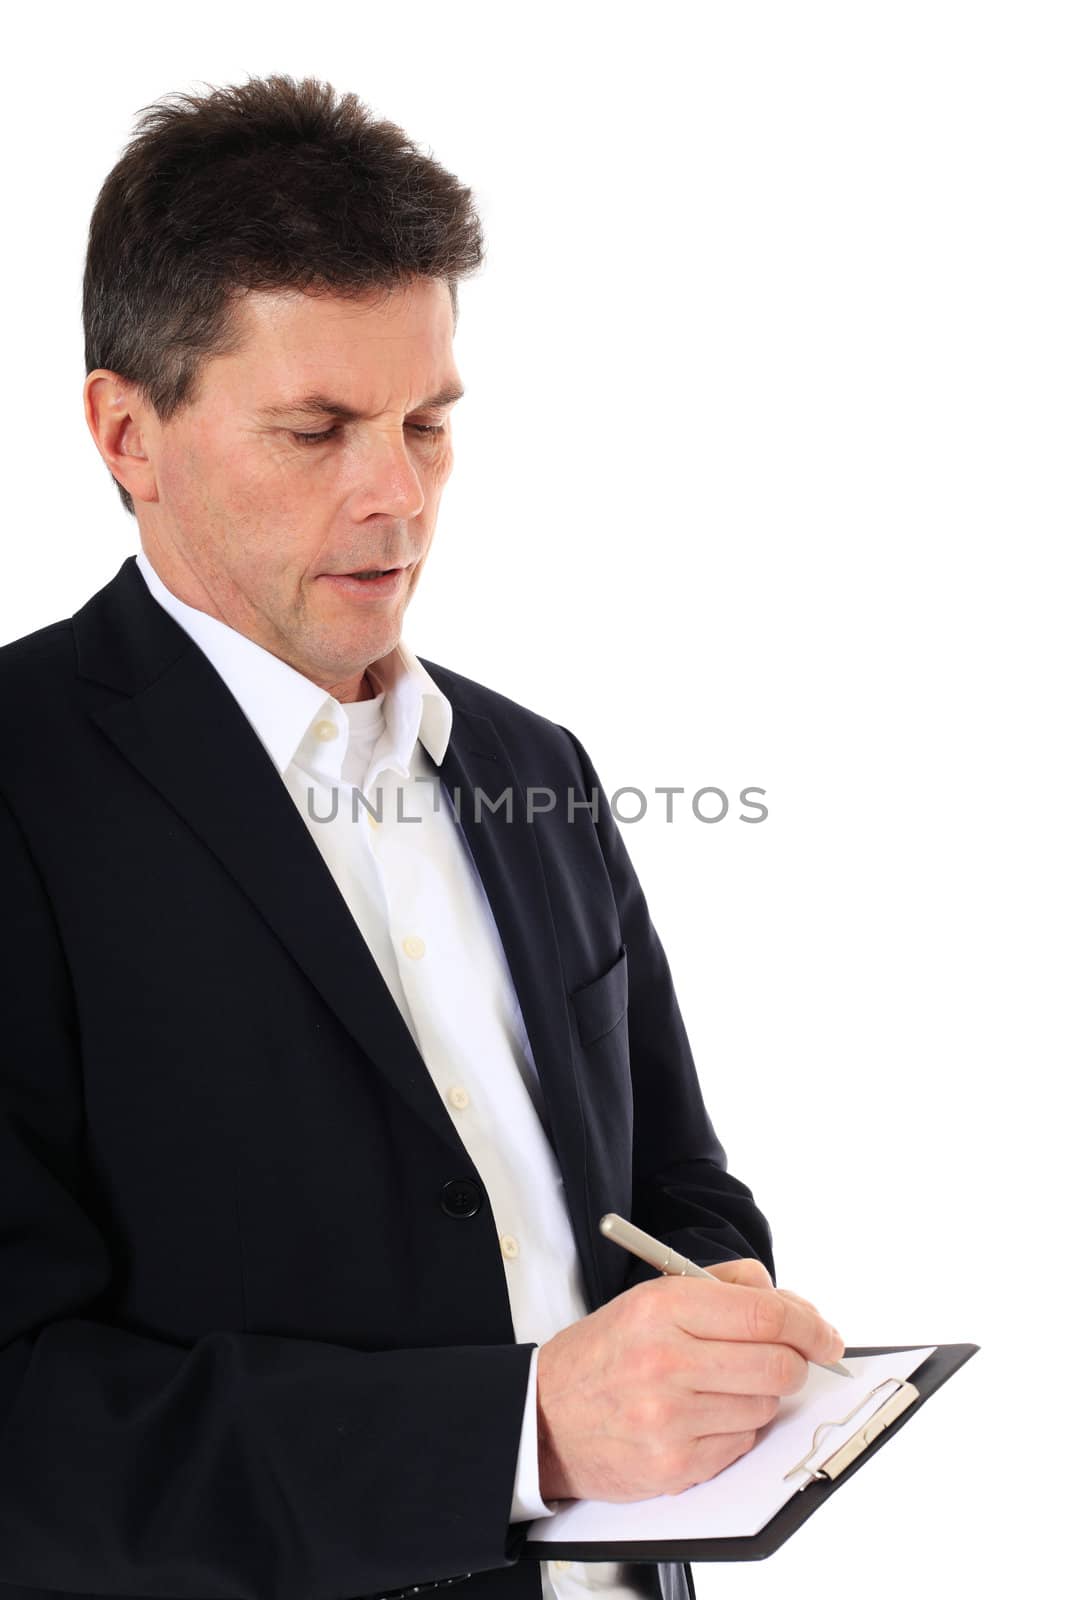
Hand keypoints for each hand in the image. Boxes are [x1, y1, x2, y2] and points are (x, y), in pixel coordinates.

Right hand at [536, 1266, 843, 1502]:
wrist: (544, 1418)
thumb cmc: (604, 1354)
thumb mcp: (650, 1297)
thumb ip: (721, 1286)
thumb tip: (788, 1300)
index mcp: (662, 1308)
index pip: (765, 1313)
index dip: (808, 1323)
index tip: (825, 1333)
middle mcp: (667, 1361)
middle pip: (779, 1364)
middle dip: (795, 1361)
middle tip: (787, 1358)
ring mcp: (671, 1418)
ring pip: (765, 1406)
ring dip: (759, 1396)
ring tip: (720, 1386)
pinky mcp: (675, 1466)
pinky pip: (742, 1445)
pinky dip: (736, 1430)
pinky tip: (703, 1416)